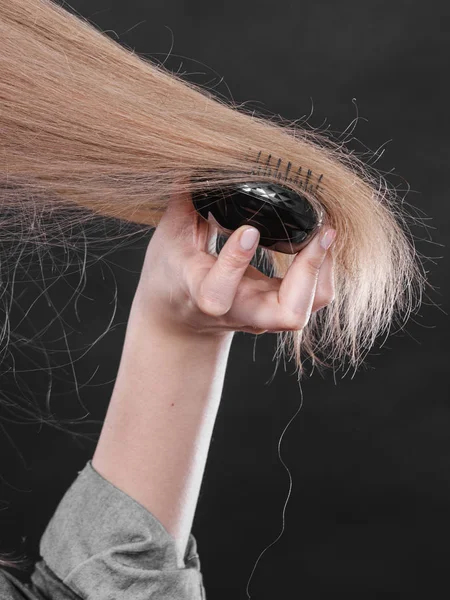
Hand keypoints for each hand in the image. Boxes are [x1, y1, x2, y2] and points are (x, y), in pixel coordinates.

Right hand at [133, 189, 335, 337]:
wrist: (180, 318)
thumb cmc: (171, 275)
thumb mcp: (169, 237)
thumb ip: (185, 201)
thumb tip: (196, 159)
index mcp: (201, 293)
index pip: (218, 292)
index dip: (236, 262)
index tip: (249, 229)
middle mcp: (239, 310)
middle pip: (287, 314)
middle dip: (310, 274)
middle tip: (320, 233)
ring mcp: (262, 315)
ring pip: (306, 309)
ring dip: (323, 271)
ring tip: (326, 232)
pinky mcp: (277, 309)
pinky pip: (313, 298)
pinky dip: (324, 271)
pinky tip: (321, 241)